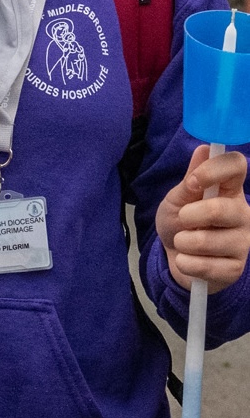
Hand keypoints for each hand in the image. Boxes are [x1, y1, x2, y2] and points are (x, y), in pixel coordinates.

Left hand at [156, 146, 249, 292]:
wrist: (174, 257)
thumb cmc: (179, 223)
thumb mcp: (177, 199)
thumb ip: (190, 180)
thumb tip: (204, 149)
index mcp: (229, 190)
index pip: (237, 166)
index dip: (214, 170)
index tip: (192, 182)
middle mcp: (242, 213)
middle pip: (221, 209)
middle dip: (188, 216)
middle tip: (182, 220)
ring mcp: (243, 242)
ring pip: (207, 241)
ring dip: (182, 242)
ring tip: (184, 242)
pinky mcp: (235, 268)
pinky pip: (204, 266)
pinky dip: (185, 263)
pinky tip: (189, 260)